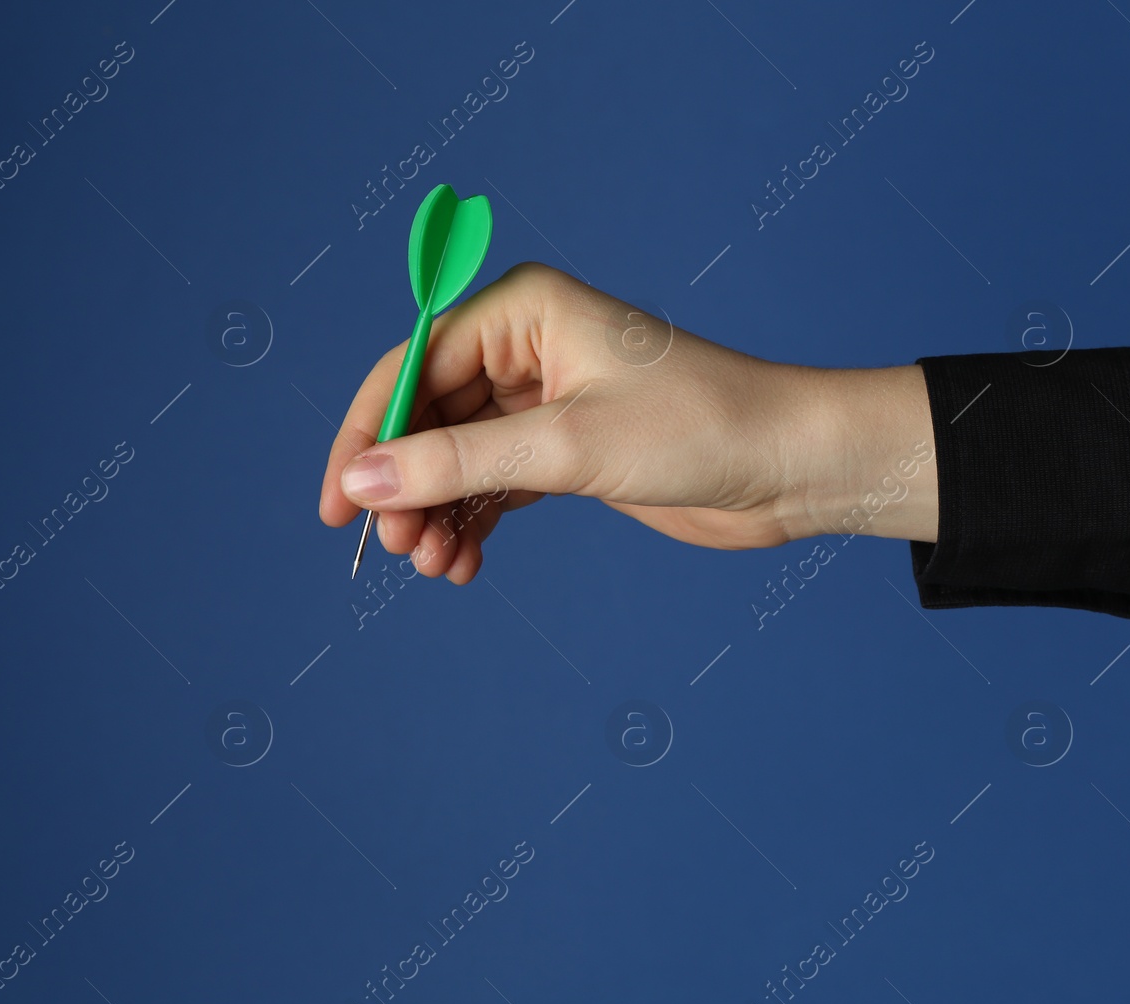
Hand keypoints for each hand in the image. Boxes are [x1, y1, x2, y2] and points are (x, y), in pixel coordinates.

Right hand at [318, 262, 936, 583]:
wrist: (792, 468)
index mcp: (522, 310)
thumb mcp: (566, 447)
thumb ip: (455, 464)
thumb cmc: (699, 427)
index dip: (365, 435)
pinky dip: (472, 523)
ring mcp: (544, 400)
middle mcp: (525, 346)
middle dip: (404, 486)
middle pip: (426, 416)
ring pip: (454, 458)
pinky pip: (491, 484)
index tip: (337, 506)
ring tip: (435, 567)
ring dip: (435, 514)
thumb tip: (361, 482)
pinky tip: (465, 565)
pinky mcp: (565, 449)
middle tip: (397, 550)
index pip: (412, 365)